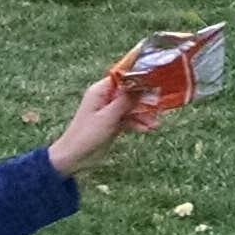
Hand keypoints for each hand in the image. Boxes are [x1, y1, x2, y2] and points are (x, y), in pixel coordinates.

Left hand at [45, 70, 160, 176]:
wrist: (74, 158)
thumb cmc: (86, 135)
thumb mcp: (108, 117)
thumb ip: (126, 101)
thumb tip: (142, 85)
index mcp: (100, 91)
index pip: (122, 77)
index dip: (139, 76)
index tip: (155, 76)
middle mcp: (106, 98)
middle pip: (131, 92)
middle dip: (145, 100)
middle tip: (159, 105)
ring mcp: (110, 111)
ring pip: (132, 107)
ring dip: (144, 114)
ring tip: (155, 124)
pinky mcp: (113, 123)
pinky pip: (130, 118)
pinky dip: (138, 123)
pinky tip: (147, 129)